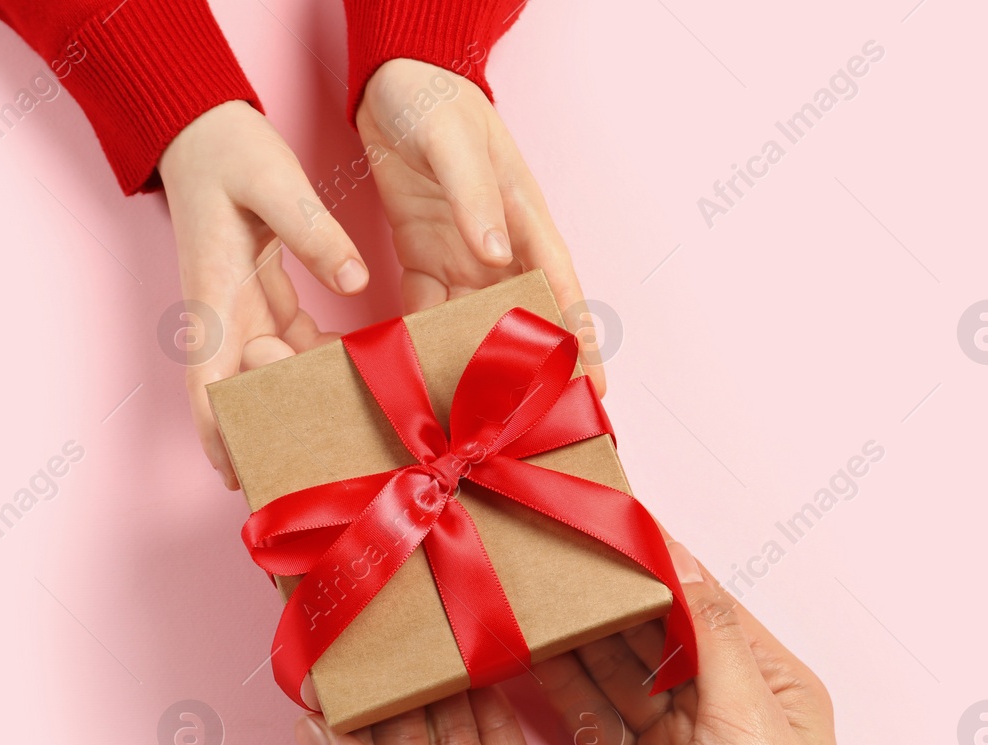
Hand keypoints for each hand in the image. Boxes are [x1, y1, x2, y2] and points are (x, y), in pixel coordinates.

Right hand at [159, 101, 369, 488]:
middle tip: (315, 480)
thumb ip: (313, 231)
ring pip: (272, 376)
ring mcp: (244, 311)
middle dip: (270, 438)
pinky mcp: (263, 301)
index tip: (238, 475)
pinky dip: (319, 371)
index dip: (218, 432)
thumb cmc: (229, 151)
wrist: (205, 127)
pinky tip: (362, 386)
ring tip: (348, 449)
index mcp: (215, 296)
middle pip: (243, 394)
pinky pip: (292, 349)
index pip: (207, 381)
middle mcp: (225, 315)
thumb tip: (356, 280)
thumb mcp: (273, 181)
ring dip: (301, 409)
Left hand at [356, 59, 605, 394]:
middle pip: (525, 318)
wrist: (391, 80)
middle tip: (542, 421)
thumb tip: (496, 253)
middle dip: (536, 368)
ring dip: (478, 363)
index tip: (595, 385)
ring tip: (479, 414)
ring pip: (478, 323)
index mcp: (524, 219)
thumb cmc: (435, 101)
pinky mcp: (425, 255)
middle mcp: (500, 247)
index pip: (559, 287)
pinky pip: (429, 308)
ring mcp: (463, 255)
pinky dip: (425, 340)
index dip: (577, 338)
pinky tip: (419, 372)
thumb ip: (476, 197)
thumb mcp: (456, 142)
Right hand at [534, 541, 843, 744]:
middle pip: (654, 634)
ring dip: (578, 640)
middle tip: (550, 552)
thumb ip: (708, 633)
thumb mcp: (748, 717)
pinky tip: (528, 660)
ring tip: (529, 595)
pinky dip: (563, 693)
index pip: (703, 602)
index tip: (605, 520)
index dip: (655, 563)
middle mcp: (722, 708)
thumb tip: (677, 555)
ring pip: (616, 676)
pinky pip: (594, 723)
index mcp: (768, 682)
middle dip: (607, 597)